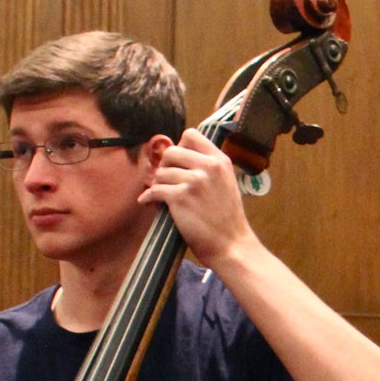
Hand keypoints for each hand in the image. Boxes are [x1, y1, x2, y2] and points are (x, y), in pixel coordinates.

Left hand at [140, 128, 254, 266]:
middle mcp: (208, 166)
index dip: (180, 146)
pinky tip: (148, 202)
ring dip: (158, 184)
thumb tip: (179, 157)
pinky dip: (148, 197)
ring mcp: (194, 181)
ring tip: (163, 195)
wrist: (231, 244)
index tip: (178, 162)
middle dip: (165, 166)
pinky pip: (155, 190)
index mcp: (220, 160)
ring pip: (161, 172)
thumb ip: (208, 168)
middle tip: (167, 180)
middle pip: (172, 151)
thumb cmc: (227, 218)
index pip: (191, 135)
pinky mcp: (180, 197)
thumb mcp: (226, 183)